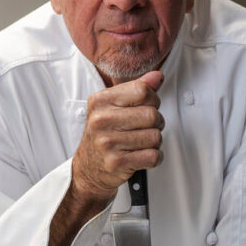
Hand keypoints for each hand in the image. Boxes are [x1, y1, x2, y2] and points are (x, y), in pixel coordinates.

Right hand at [71, 70, 164, 203]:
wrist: (88, 167)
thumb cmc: (105, 134)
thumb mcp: (114, 106)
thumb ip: (137, 88)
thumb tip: (157, 77)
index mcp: (100, 101)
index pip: (142, 91)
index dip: (152, 100)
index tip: (145, 107)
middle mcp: (101, 120)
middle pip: (152, 115)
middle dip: (156, 123)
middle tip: (144, 128)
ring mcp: (107, 142)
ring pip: (155, 137)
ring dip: (154, 142)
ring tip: (140, 143)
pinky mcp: (116, 162)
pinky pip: (153, 156)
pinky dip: (154, 157)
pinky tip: (141, 155)